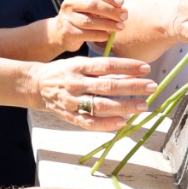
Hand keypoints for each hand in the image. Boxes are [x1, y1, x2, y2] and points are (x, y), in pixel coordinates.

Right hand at [31, 55, 157, 128]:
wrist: (36, 85)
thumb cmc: (64, 72)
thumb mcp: (81, 64)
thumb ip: (103, 70)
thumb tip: (131, 74)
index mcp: (79, 66)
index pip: (107, 65)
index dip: (127, 66)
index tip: (145, 68)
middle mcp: (76, 83)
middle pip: (107, 86)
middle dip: (132, 87)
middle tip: (151, 87)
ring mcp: (72, 101)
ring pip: (100, 105)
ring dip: (124, 106)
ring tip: (143, 106)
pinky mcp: (69, 116)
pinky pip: (89, 122)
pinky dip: (106, 124)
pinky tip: (123, 123)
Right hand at [49, 0, 125, 51]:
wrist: (60, 32)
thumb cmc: (81, 16)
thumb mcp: (89, 6)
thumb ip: (104, 3)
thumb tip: (122, 6)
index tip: (122, 2)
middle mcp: (69, 4)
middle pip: (91, 5)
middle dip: (110, 10)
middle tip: (124, 16)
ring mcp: (67, 19)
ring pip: (89, 21)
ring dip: (108, 24)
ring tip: (120, 27)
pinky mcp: (67, 33)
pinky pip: (86, 34)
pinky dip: (99, 35)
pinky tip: (107, 36)